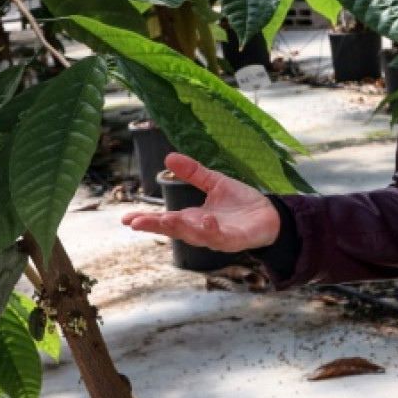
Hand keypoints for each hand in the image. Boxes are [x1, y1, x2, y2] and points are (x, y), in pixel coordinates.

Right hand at [120, 153, 280, 251]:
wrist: (271, 214)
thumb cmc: (241, 203)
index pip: (166, 220)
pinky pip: (220, 238)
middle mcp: (201, 230)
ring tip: (166, 219)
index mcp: (193, 218)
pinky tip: (206, 219)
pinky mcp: (234, 240)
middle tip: (136, 222)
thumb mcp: (215, 183)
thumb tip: (168, 156)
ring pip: (195, 236)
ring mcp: (217, 237)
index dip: (147, 220)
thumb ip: (194, 173)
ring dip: (181, 228)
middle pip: (174, 230)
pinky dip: (211, 231)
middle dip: (156, 226)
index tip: (126, 219)